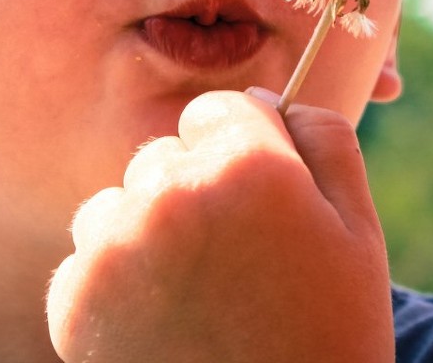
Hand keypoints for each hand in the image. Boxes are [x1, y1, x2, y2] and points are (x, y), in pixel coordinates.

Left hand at [46, 89, 393, 361]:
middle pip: (165, 153)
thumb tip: (276, 99)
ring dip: (147, 231)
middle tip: (233, 255)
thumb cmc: (328, 333)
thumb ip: (325, 140)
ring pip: (119, 202)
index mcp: (248, 166)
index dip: (241, 148)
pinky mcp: (73, 301)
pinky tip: (159, 320)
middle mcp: (172, 193)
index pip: (217, 109)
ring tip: (194, 291)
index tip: (255, 193)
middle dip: (194, 188)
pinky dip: (113, 281)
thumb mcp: (358, 229)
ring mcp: (115, 248)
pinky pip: (86, 257)